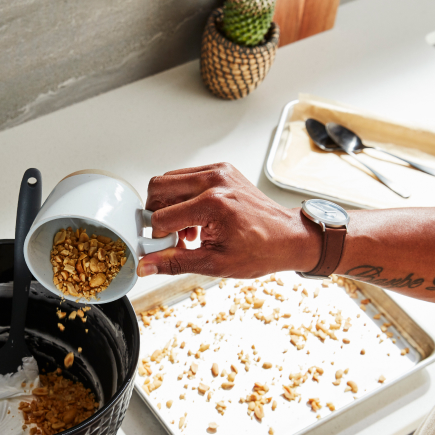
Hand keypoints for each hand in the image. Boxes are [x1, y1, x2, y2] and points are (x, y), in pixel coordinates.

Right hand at [137, 162, 320, 278]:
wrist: (289, 237)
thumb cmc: (262, 250)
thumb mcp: (214, 264)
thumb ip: (175, 262)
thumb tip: (146, 265)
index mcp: (213, 204)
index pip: (162, 217)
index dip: (157, 237)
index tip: (163, 249)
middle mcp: (215, 181)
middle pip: (159, 187)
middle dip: (156, 214)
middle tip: (167, 235)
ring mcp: (219, 172)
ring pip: (170, 180)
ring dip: (168, 204)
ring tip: (185, 229)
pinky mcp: (222, 170)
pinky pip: (187, 177)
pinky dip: (183, 197)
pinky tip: (195, 219)